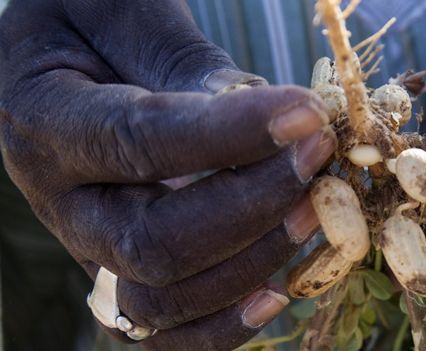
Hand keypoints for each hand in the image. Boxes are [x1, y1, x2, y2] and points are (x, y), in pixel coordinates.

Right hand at [0, 1, 333, 348]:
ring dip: (250, 263)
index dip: (229, 136)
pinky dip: (222, 325)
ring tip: (314, 211)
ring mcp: (91, 248)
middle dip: (252, 206)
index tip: (303, 115)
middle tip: (317, 155)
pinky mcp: (124, 272)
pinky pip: (165, 329)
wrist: (61, 63)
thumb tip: (260, 118)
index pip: (140, 141)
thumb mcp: (124, 15)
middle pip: (153, 243)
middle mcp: (62, 203)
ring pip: (162, 298)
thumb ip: (181, 66)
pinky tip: (276, 295)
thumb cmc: (90, 23)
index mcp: (46, 123)